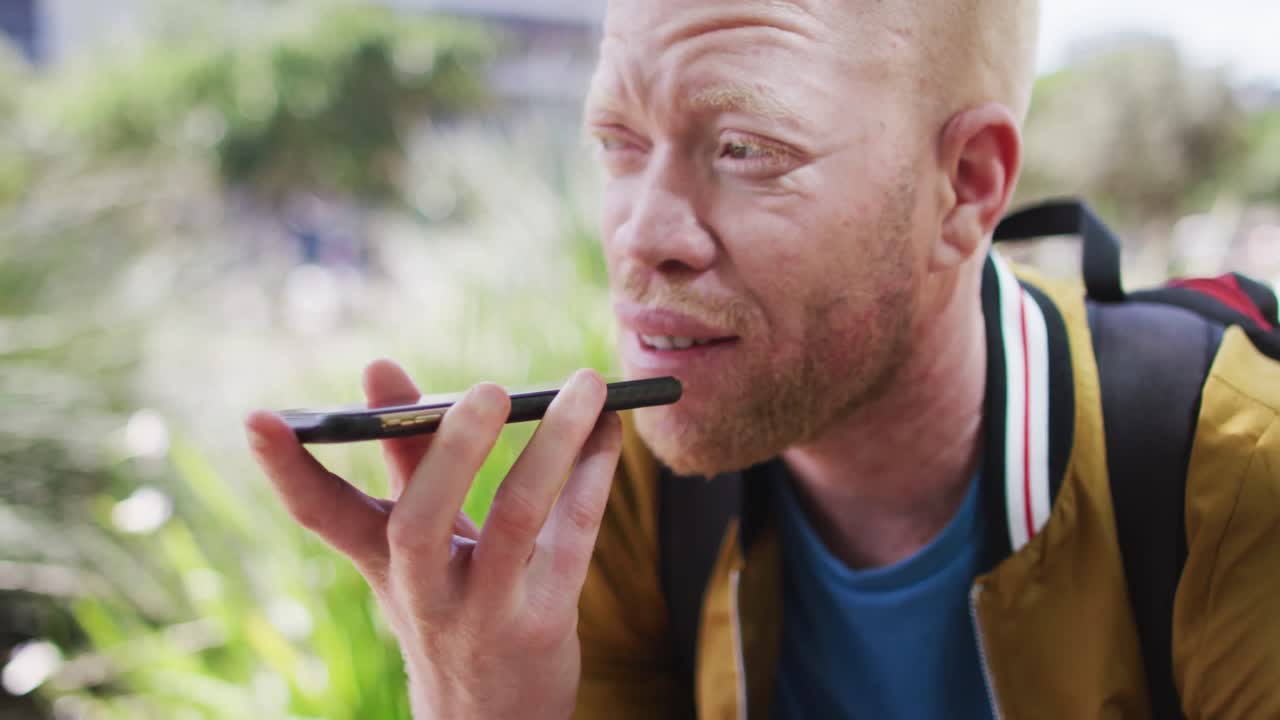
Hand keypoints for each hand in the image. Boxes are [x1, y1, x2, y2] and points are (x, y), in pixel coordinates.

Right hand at [245, 361, 622, 719]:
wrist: (492, 718)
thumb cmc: (453, 604)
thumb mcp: (419, 548)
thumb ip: (409, 459)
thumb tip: (380, 369)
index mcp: (383, 563)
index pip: (321, 516)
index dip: (288, 468)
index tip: (259, 418)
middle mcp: (424, 593)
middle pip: (420, 522)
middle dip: (451, 451)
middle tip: (486, 388)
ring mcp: (485, 612)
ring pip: (517, 519)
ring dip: (555, 444)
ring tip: (584, 385)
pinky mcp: (544, 623)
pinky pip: (574, 538)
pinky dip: (593, 475)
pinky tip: (609, 431)